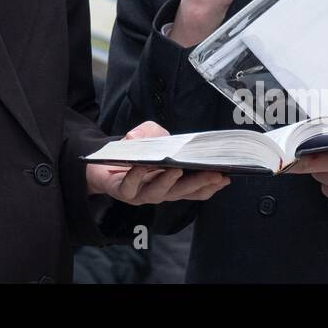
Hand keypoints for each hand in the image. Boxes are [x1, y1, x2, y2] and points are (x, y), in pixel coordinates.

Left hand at [87, 121, 230, 204]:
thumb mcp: (149, 134)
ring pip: (159, 193)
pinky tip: (143, 165)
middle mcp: (159, 191)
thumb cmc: (132, 148)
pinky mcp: (122, 192)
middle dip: (199, 184)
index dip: (210, 185)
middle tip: (215, 175)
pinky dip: (137, 176)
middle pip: (182, 192)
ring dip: (170, 181)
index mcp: (171, 182)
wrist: (100, 160)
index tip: (227, 177)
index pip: (194, 189)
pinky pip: (131, 186)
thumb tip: (165, 138)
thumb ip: (158, 133)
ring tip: (178, 169)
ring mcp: (141, 194)